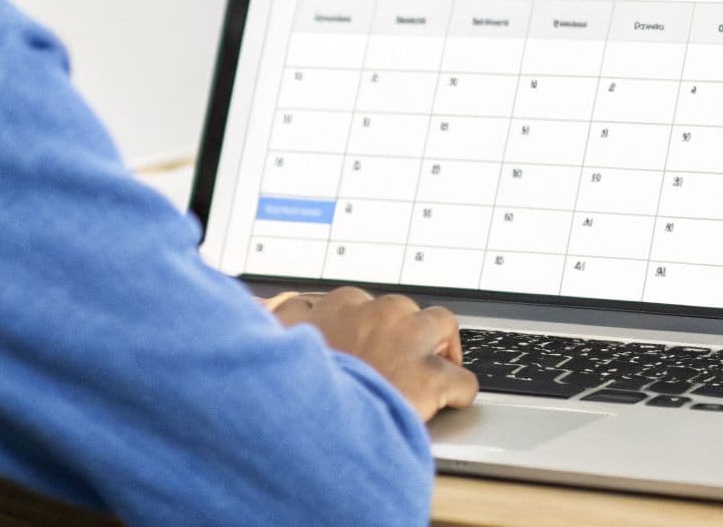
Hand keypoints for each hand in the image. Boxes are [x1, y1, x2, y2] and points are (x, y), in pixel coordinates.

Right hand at [269, 286, 478, 420]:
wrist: (308, 419)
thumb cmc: (291, 383)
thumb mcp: (275, 335)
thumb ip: (276, 313)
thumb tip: (261, 302)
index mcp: (341, 305)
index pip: (360, 303)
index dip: (363, 328)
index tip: (360, 347)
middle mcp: (380, 313)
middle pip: (404, 310)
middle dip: (402, 334)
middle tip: (389, 366)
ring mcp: (410, 341)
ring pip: (442, 326)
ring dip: (437, 350)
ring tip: (423, 375)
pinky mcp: (431, 377)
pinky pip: (462, 382)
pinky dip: (456, 394)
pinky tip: (443, 406)